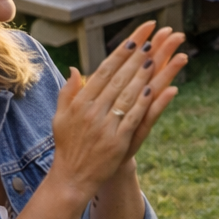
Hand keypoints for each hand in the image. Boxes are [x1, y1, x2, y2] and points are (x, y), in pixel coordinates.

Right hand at [49, 22, 188, 197]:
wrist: (72, 178)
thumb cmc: (68, 145)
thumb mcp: (61, 117)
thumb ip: (68, 92)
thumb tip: (75, 69)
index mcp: (80, 103)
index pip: (104, 71)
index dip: (121, 54)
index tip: (135, 39)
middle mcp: (92, 111)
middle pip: (119, 78)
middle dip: (136, 58)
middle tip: (152, 40)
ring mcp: (105, 126)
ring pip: (127, 95)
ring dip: (143, 75)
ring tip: (157, 57)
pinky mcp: (117, 141)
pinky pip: (133, 117)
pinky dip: (145, 103)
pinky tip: (156, 89)